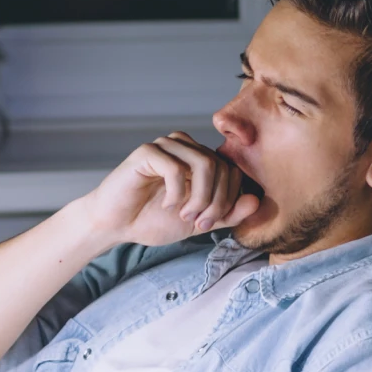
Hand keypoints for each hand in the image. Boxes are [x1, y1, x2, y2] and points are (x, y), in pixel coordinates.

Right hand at [78, 132, 259, 247]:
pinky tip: (166, 204)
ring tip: (185, 215)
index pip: (232, 170)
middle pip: (220, 166)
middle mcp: (185, 146)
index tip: (209, 223)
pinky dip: (176, 192)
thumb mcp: (199, 222)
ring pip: (203, 163)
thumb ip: (227, 214)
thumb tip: (256, 201)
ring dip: (199, 197)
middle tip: (198, 222)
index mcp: (199, 159)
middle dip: (215, 201)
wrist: (115, 225)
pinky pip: (175, 167)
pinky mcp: (147, 152)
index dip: (228, 199)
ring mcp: (165, 146)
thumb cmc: (152, 220)